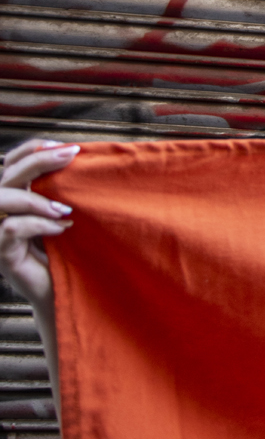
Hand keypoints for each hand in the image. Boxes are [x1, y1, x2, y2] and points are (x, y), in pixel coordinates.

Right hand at [0, 139, 78, 307]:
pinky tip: (61, 229)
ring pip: (1, 198)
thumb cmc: (71, 250)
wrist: (69, 291)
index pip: (11, 163)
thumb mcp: (67, 214)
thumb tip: (83, 157)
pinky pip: (10, 228)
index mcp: (16, 198)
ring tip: (65, 208)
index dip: (32, 149)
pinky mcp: (2, 254)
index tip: (67, 146)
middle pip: (6, 175)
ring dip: (35, 197)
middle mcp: (2, 212)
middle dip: (38, 161)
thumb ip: (65, 190)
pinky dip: (37, 224)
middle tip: (70, 156)